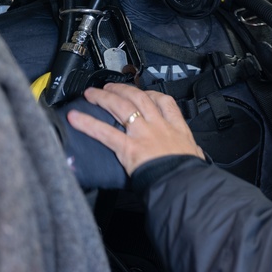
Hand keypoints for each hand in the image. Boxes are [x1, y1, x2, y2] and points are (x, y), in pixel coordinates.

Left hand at [67, 83, 204, 175]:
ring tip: (91, 94)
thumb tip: (196, 154)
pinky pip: (105, 132)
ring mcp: (143, 134)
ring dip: (104, 97)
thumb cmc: (189, 173)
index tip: (143, 92)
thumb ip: (193, 152)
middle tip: (110, 87)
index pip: (165, 102)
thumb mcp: (196, 156)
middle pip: (138, 98)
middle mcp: (158, 126)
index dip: (152, 93)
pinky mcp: (128, 148)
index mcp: (176, 129)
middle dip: (122, 90)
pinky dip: (88, 123)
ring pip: (122, 107)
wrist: (184, 184)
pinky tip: (75, 118)